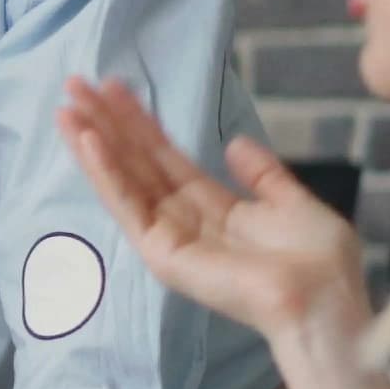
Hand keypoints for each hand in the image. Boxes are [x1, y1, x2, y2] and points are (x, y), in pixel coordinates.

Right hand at [56, 75, 368, 349]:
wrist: (322, 303)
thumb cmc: (318, 263)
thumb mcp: (295, 205)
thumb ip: (264, 176)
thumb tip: (235, 143)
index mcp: (215, 209)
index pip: (166, 158)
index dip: (140, 122)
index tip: (113, 87)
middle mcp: (184, 221)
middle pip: (136, 163)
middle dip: (106, 124)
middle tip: (74, 85)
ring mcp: (167, 238)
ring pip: (123, 180)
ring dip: (93, 143)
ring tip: (66, 107)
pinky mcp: (160, 253)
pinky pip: (128, 206)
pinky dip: (106, 174)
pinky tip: (89, 142)